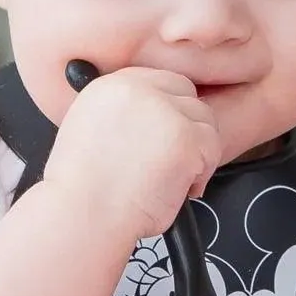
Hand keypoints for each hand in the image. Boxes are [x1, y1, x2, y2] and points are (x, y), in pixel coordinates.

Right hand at [43, 67, 220, 239]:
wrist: (84, 214)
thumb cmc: (83, 190)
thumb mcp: (91, 130)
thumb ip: (125, 115)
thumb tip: (156, 120)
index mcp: (112, 85)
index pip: (161, 81)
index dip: (171, 110)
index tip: (169, 135)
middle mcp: (138, 89)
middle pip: (187, 95)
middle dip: (188, 127)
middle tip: (176, 159)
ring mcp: (165, 111)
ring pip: (204, 121)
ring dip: (197, 151)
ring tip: (174, 180)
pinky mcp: (185, 137)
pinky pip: (212, 147)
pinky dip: (202, 173)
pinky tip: (180, 189)